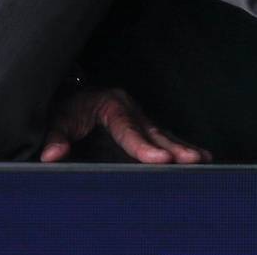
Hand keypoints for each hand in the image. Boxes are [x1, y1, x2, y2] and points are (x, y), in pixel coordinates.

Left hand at [39, 86, 209, 163]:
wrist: (67, 95)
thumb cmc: (63, 109)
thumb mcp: (54, 121)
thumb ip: (54, 138)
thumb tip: (51, 156)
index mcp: (111, 104)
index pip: (129, 129)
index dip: (144, 147)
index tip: (160, 160)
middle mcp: (130, 108)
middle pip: (154, 131)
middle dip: (174, 147)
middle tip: (193, 160)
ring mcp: (139, 115)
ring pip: (163, 133)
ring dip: (183, 147)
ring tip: (205, 160)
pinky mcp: (142, 125)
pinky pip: (163, 136)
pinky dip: (179, 146)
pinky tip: (199, 156)